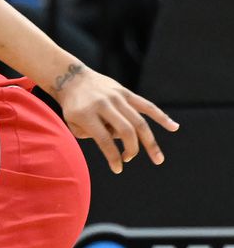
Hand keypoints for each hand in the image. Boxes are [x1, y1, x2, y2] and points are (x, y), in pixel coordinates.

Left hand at [52, 67, 178, 174]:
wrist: (72, 78)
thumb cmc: (73, 108)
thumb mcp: (73, 124)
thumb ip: (93, 135)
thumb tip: (119, 140)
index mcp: (87, 115)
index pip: (104, 140)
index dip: (113, 156)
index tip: (118, 169)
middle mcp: (104, 105)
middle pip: (125, 130)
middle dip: (131, 149)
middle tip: (128, 158)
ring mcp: (117, 97)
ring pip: (139, 121)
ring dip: (149, 142)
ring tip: (157, 159)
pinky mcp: (126, 93)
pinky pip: (147, 106)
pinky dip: (161, 117)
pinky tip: (174, 127)